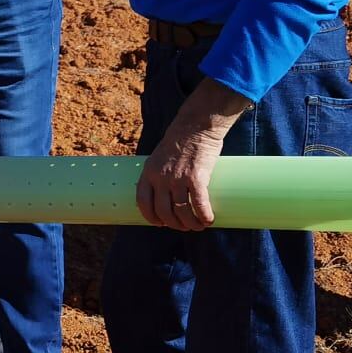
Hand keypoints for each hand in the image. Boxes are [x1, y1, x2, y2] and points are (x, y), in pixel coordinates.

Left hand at [137, 116, 224, 230]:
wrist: (196, 126)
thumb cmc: (180, 140)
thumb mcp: (159, 156)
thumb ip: (159, 173)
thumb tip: (165, 191)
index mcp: (148, 172)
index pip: (142, 202)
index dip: (151, 217)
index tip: (159, 223)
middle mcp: (160, 178)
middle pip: (163, 211)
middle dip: (174, 224)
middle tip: (184, 226)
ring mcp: (177, 179)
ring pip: (181, 211)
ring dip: (190, 223)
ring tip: (198, 226)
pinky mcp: (196, 178)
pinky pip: (199, 204)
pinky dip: (204, 216)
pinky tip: (208, 220)